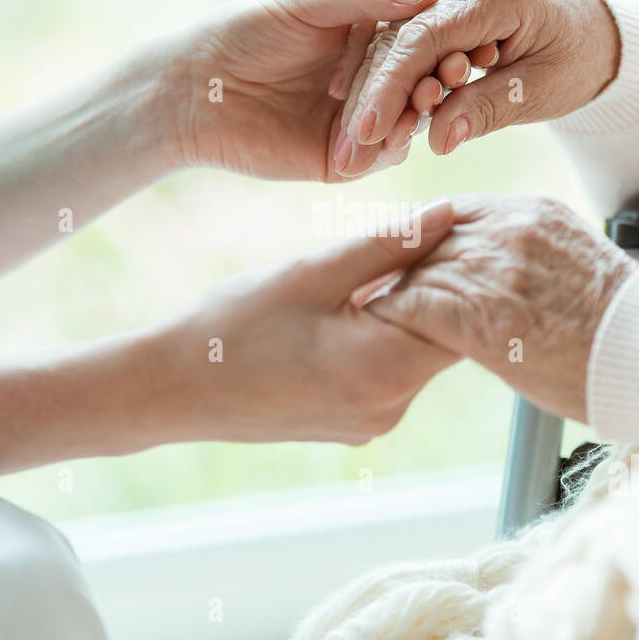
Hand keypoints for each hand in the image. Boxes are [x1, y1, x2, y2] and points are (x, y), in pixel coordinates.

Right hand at [143, 201, 459, 444]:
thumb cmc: (236, 324)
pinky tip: (354, 308)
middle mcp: (391, 408)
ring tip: (377, 270)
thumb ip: (390, 244)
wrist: (176, 389)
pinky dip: (386, 337)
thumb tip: (450, 214)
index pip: (463, 315)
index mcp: (385, 369)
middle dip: (437, 286)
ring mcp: (375, 423)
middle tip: (417, 238)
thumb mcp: (315, 271)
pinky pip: (392, 372)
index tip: (451, 229)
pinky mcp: (358, 425)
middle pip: (446, 337)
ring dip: (410, 310)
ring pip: (419, 353)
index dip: (462, 267)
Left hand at [166, 0, 438, 180]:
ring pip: (404, 123)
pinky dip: (389, 147)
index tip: (463, 41)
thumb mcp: (308, 0)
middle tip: (450, 79)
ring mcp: (356, 122)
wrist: (195, 90)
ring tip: (423, 106)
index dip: (438, 42)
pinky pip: (377, 157)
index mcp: (366, 38)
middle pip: (417, 85)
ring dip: (417, 115)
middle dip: (434, 83)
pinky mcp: (340, 160)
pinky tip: (394, 135)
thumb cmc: (245, 30)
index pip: (416, 41)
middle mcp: (367, 81)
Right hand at [336, 0, 619, 177]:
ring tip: (351, 147)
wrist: (585, 24)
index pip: (423, 38)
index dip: (390, 89)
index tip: (368, 135)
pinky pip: (390, 31)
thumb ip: (487, 110)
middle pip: (396, 37)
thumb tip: (438, 143)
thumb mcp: (540, 91)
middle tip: (348, 157)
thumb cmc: (571, 59)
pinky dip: (376, 72)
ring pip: (384, 35)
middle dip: (370, 100)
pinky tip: (358, 112)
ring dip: (366, 91)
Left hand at [364, 195, 635, 421]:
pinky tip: (378, 333)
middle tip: (369, 291)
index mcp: (532, 212)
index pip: (455, 214)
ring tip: (363, 315)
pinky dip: (391, 318)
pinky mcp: (481, 313)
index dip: (425, 241)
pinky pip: (414, 305)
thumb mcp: (577, 266)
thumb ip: (531, 256)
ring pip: (415, 269)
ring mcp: (494, 268)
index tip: (405, 264)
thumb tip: (504, 276)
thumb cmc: (624, 328)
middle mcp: (509, 229)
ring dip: (388, 294)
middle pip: (427, 237)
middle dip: (397, 266)